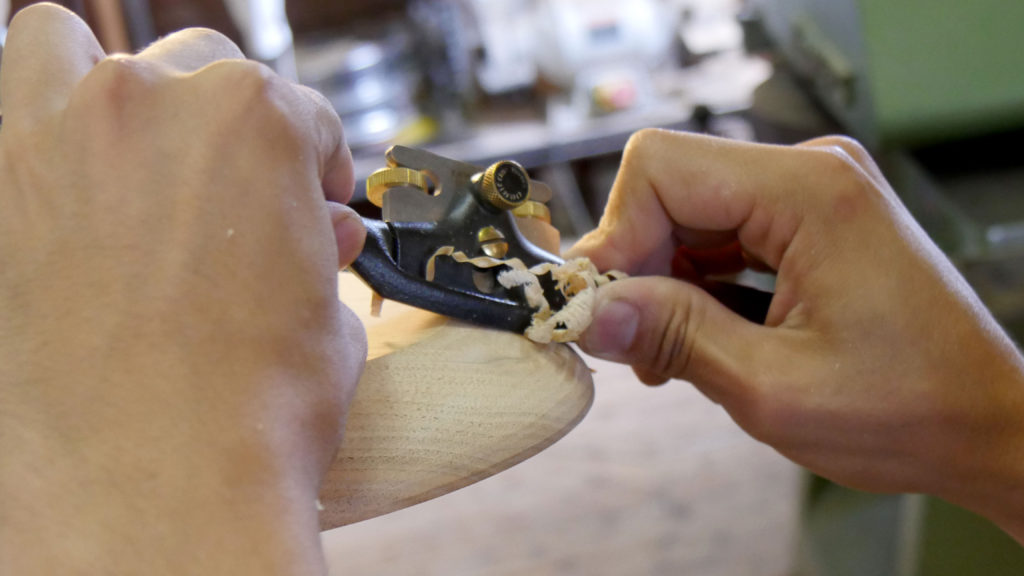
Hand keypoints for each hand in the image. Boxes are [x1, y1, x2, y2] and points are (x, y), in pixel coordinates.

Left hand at [0, 4, 364, 572]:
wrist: (158, 495)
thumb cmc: (247, 414)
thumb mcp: (327, 318)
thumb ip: (321, 249)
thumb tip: (318, 231)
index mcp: (257, 122)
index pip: (303, 116)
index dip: (317, 164)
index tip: (313, 200)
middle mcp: (151, 104)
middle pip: (201, 68)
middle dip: (227, 125)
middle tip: (231, 192)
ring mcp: (50, 136)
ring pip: (64, 48)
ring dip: (104, 91)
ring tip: (125, 155)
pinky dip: (26, 133)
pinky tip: (58, 195)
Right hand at [569, 129, 1023, 540]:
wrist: (988, 427)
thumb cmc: (911, 411)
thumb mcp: (774, 388)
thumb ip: (674, 337)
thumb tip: (589, 311)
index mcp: (810, 193)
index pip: (661, 167)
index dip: (616, 234)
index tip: (603, 308)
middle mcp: (812, 174)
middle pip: (670, 186)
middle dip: (638, 263)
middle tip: (633, 343)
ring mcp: (812, 196)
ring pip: (688, 213)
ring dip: (664, 281)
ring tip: (670, 356)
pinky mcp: (809, 223)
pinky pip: (720, 233)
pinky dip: (695, 284)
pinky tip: (699, 338)